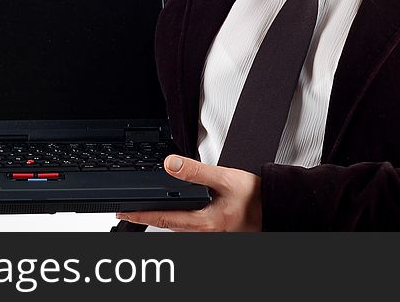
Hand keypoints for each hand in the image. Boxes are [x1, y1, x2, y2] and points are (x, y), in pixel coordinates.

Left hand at [116, 155, 261, 230]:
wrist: (277, 207)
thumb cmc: (256, 197)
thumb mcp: (225, 178)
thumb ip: (196, 171)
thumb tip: (170, 164)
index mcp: (205, 221)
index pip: (163, 219)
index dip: (140, 215)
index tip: (122, 212)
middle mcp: (204, 232)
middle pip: (167, 226)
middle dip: (145, 219)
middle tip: (125, 212)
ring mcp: (210, 233)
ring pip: (177, 228)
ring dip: (159, 220)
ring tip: (143, 211)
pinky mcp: (215, 230)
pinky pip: (189, 227)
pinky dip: (175, 219)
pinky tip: (173, 211)